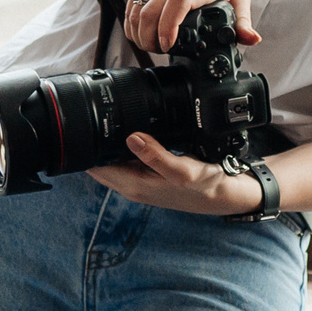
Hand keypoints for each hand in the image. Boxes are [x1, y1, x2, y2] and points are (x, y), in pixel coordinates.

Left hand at [88, 132, 268, 215]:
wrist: (227, 196)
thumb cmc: (207, 186)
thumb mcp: (184, 171)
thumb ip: (156, 156)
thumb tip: (130, 137)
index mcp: (134, 185)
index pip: (95, 166)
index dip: (87, 147)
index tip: (84, 124)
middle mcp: (132, 185)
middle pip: (98, 163)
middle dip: (91, 142)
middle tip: (92, 115)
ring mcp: (140, 181)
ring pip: (111, 160)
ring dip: (106, 144)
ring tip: (106, 119)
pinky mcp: (149, 175)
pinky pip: (126, 158)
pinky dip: (122, 145)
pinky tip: (128, 131)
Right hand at [123, 0, 259, 54]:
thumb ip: (242, 18)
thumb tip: (252, 39)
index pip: (181, 0)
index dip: (170, 25)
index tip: (169, 44)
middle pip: (154, 13)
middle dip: (153, 40)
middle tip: (162, 51)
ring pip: (138, 14)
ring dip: (141, 37)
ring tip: (152, 46)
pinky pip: (131, 10)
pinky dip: (133, 29)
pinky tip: (142, 36)